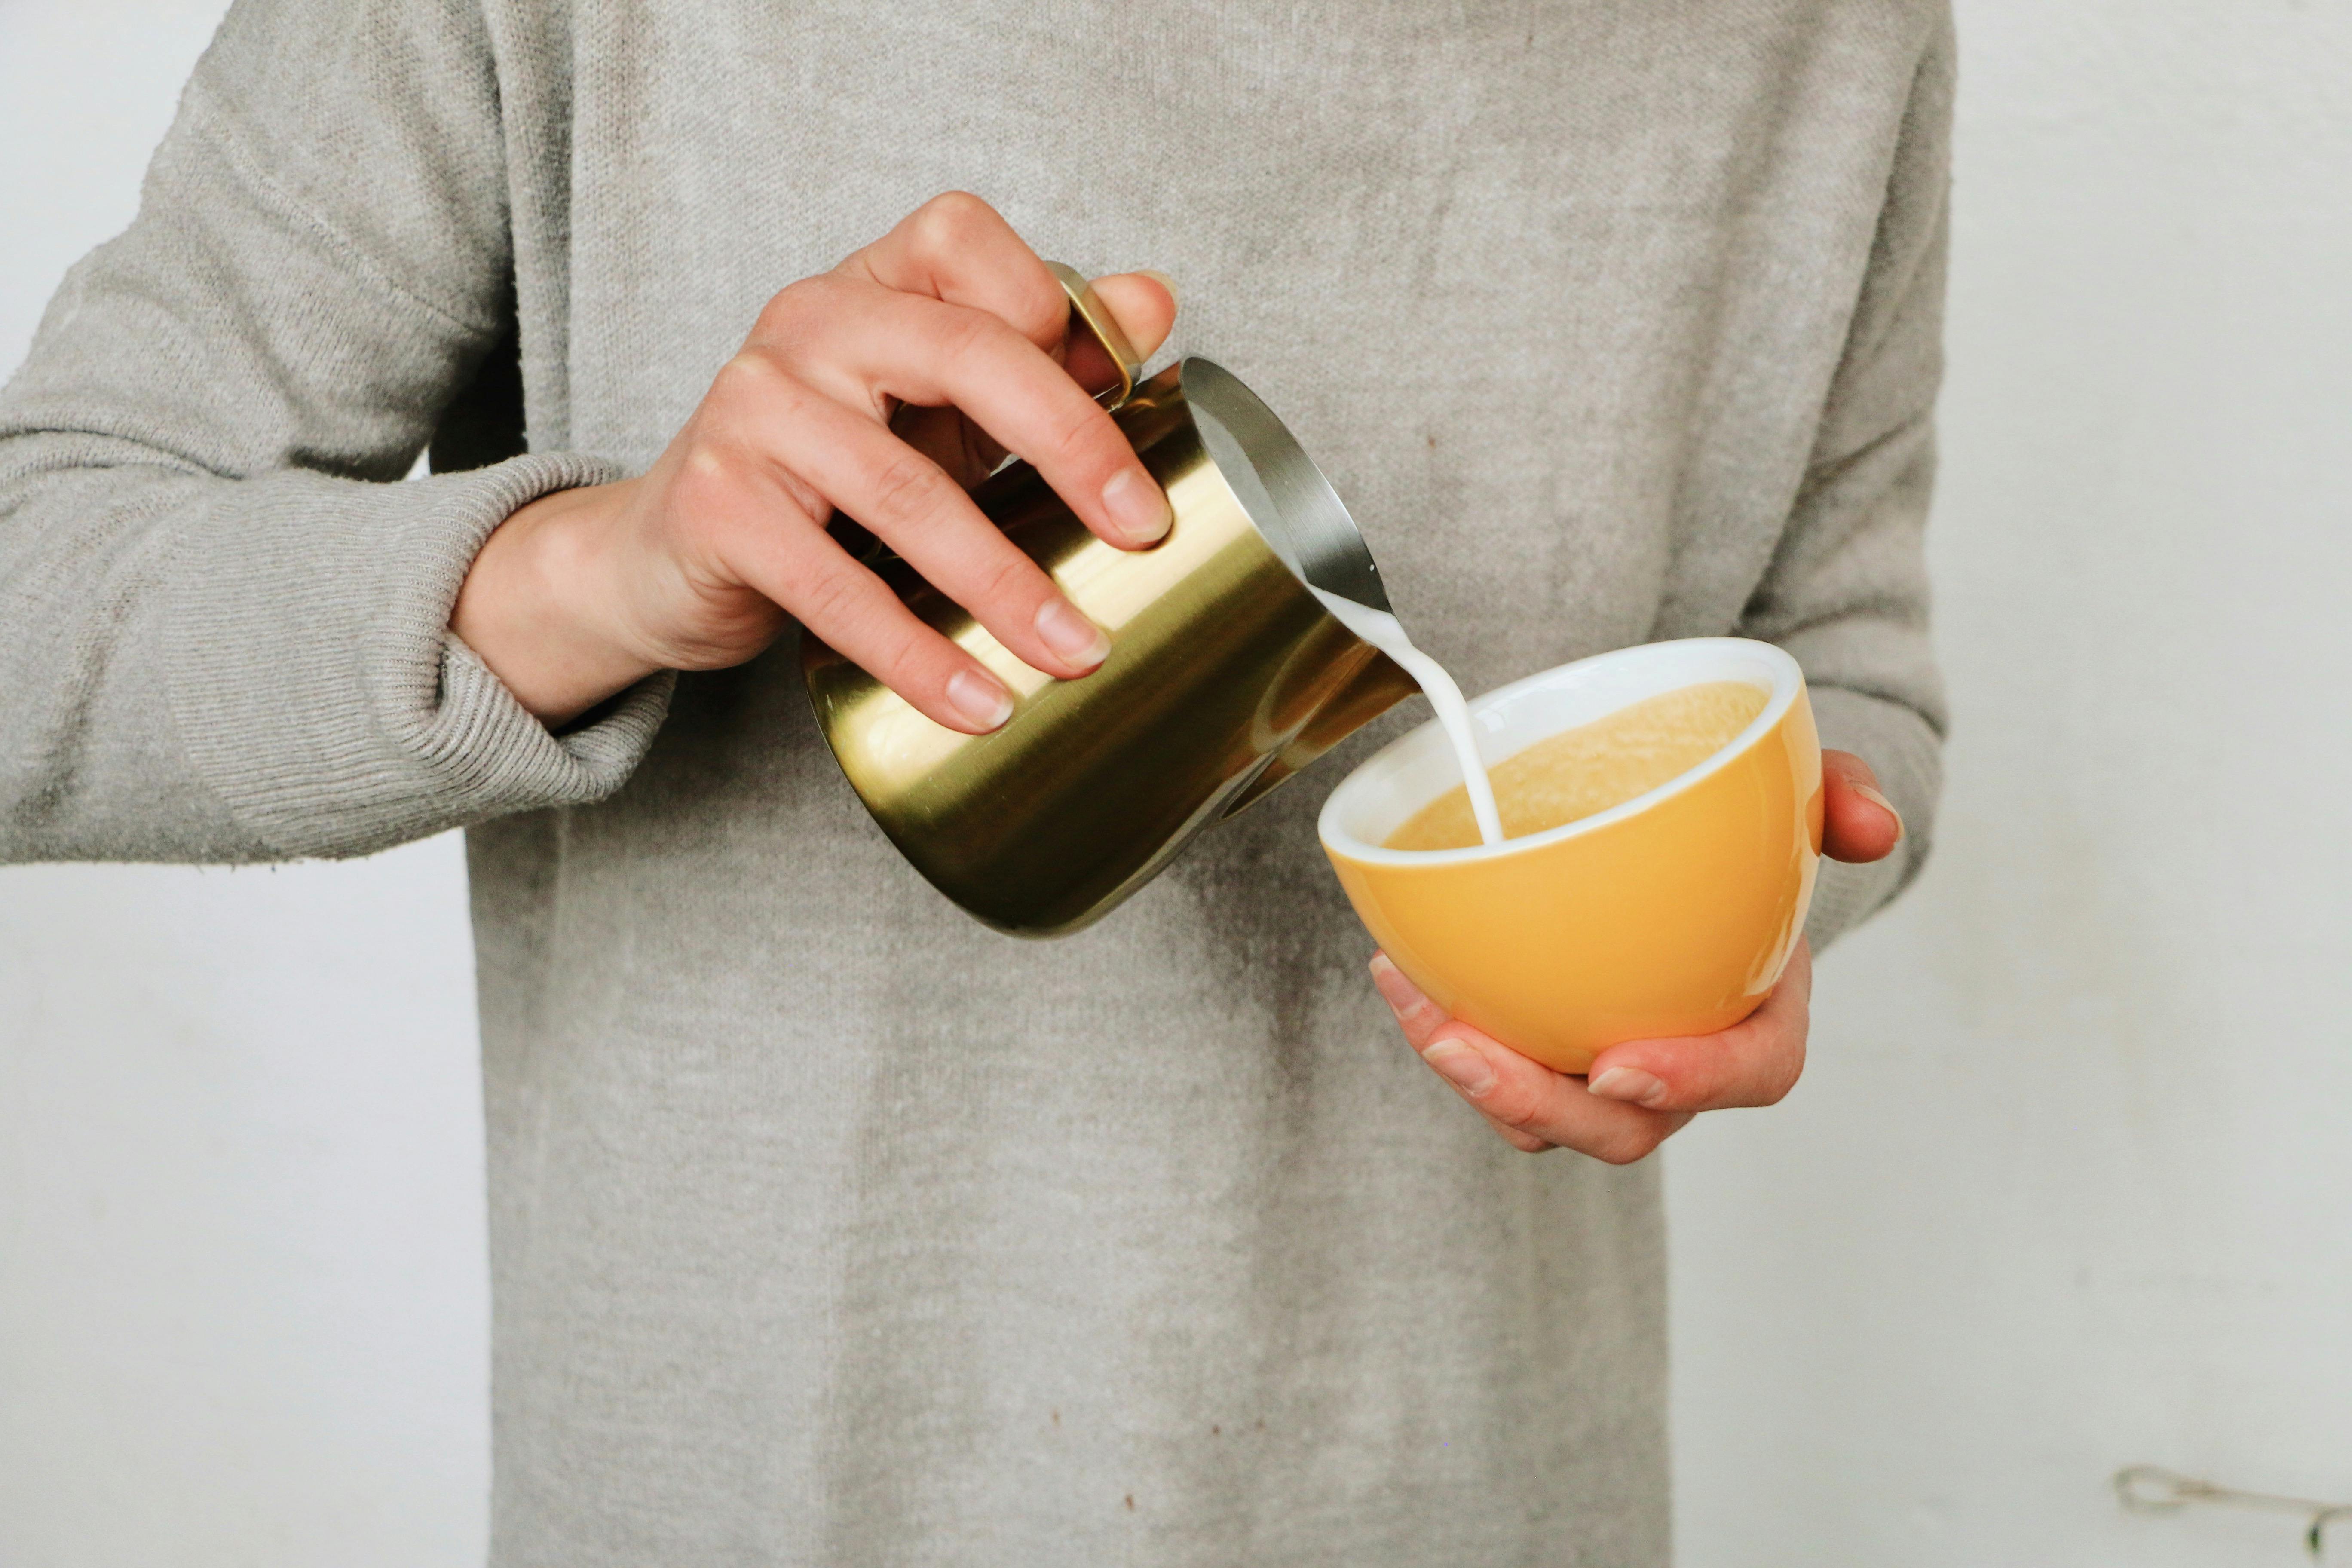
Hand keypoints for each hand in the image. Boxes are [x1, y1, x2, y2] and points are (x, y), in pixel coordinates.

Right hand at [449, 192, 1180, 727]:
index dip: (1059, 312)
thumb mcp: (935, 408)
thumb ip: (1039, 356)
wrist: (666, 556)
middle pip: (964, 352)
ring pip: (906, 493)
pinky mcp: (718, 506)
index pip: (968, 243)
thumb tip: (1155, 302)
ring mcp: (751, 409)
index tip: (1127, 400)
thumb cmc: (823, 479)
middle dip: (1071, 446)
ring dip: (1005, 585)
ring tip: (1075, 651)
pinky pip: (836, 589)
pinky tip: (979, 704)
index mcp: (868, 285)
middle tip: (1141, 533)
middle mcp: (804, 324)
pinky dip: (917, 655)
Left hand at [1368, 748, 1903, 1161]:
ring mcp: (1611, 1062)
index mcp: (1760, 1016)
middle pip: (1625, 1125)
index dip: (1692, 1081)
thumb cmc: (1747, 841)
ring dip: (1477, 1078)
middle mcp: (1684, 1056)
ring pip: (1546, 1115)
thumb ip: (1836, 795)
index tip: (1619, 1065)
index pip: (1750, 1074)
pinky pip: (1502, 1069)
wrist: (1691, 850)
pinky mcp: (1550, 1047)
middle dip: (1541, 1104)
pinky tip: (1399, 969)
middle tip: (1465, 1050)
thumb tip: (1872, 821)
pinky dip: (1447, 1030)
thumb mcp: (1797, 799)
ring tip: (1416, 1008)